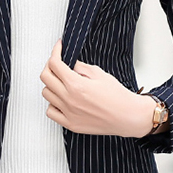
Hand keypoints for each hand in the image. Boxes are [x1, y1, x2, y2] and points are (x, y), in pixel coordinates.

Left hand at [40, 39, 156, 137]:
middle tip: (57, 63)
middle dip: (50, 66)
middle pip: (45, 77)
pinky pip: (50, 111)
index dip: (55, 52)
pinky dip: (53, 103)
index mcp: (76, 85)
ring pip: (46, 94)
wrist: (127, 116)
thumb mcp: (99, 74)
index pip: (54, 64)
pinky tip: (61, 100)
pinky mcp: (70, 124)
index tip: (58, 48)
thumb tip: (69, 63)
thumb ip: (80, 67)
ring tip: (62, 82)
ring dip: (51, 85)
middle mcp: (69, 99)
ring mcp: (68, 113)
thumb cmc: (118, 97)